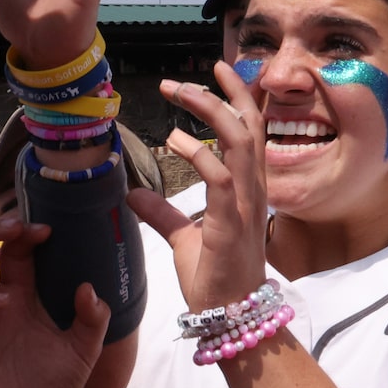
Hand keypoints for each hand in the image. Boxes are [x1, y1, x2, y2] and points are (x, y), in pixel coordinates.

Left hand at [136, 62, 268, 314]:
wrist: (230, 317)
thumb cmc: (214, 279)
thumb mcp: (184, 239)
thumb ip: (163, 214)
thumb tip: (134, 195)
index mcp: (247, 190)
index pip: (250, 131)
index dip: (238, 98)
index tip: (217, 71)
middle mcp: (253, 191)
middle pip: (250, 127)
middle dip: (224, 93)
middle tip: (192, 74)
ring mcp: (245, 206)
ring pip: (239, 142)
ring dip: (211, 112)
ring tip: (181, 94)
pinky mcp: (231, 224)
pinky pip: (221, 178)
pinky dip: (200, 154)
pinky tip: (176, 140)